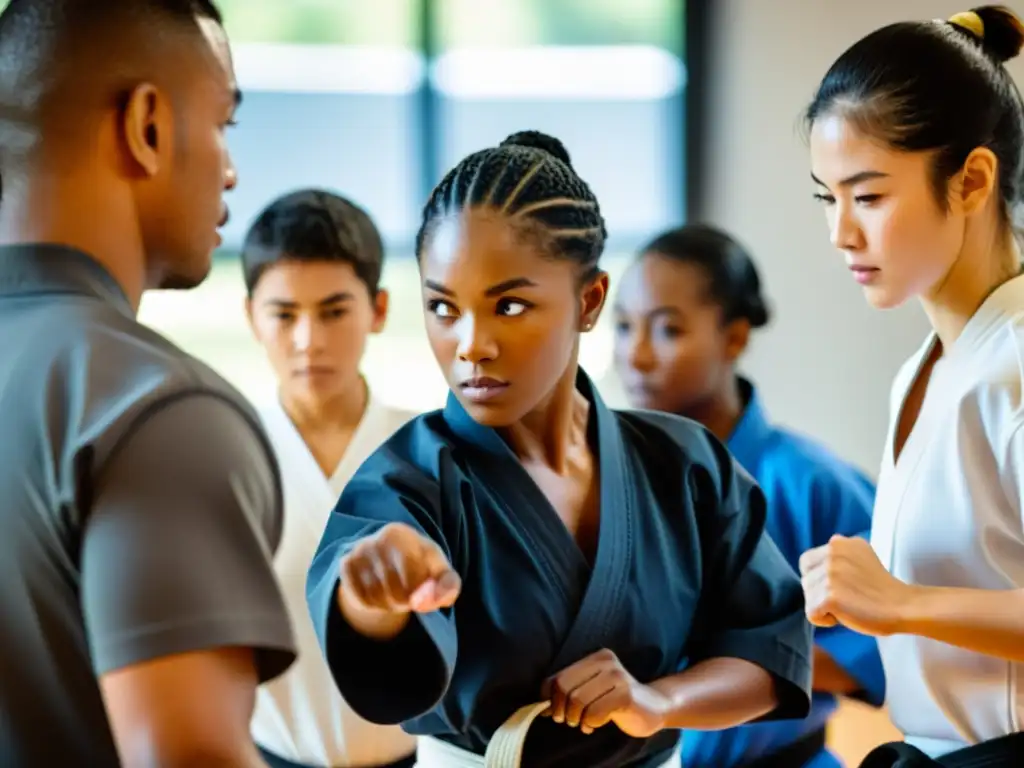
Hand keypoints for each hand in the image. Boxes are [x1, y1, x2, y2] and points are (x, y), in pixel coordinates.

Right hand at [338, 522, 460, 614]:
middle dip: (406, 602)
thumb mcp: (441, 571)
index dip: (424, 593)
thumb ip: (448, 586)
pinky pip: (361, 600)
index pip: (416, 580)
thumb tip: (425, 602)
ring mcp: (358, 551)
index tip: (427, 588)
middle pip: (396, 594)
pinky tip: (377, 593)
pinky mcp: (345, 565)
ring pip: (377, 599)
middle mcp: (378, 539)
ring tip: (394, 593)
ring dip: (389, 606)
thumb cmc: (420, 563)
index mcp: (403, 534)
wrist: (386, 554)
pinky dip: (372, 605)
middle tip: (408, 593)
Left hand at [541, 649, 669, 737]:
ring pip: (578, 701)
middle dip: (561, 710)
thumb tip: (542, 706)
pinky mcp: (626, 694)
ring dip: (577, 719)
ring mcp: (617, 676)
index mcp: (595, 657)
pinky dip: (591, 723)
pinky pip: (594, 712)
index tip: (552, 712)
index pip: (558, 677)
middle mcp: (606, 662)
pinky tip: (598, 724)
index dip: (549, 698)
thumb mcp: (591, 690)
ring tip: (585, 722)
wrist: (654, 707)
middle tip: (568, 720)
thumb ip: (570, 691)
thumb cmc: (616, 701)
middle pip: (565, 687)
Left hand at [799, 534, 915, 636]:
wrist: (903, 606)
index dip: (818, 578)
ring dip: (824, 606)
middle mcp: (833, 553)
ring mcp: (831, 573)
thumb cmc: (880, 588)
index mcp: (839, 543)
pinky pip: (812, 613)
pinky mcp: (830, 596)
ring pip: (808, 597)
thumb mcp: (860, 557)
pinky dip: (825, 620)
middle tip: (848, 597)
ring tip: (849, 605)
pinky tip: (845, 615)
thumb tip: (821, 556)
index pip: (806, 562)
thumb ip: (839, 555)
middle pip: (806, 580)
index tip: (840, 586)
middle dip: (820, 593)